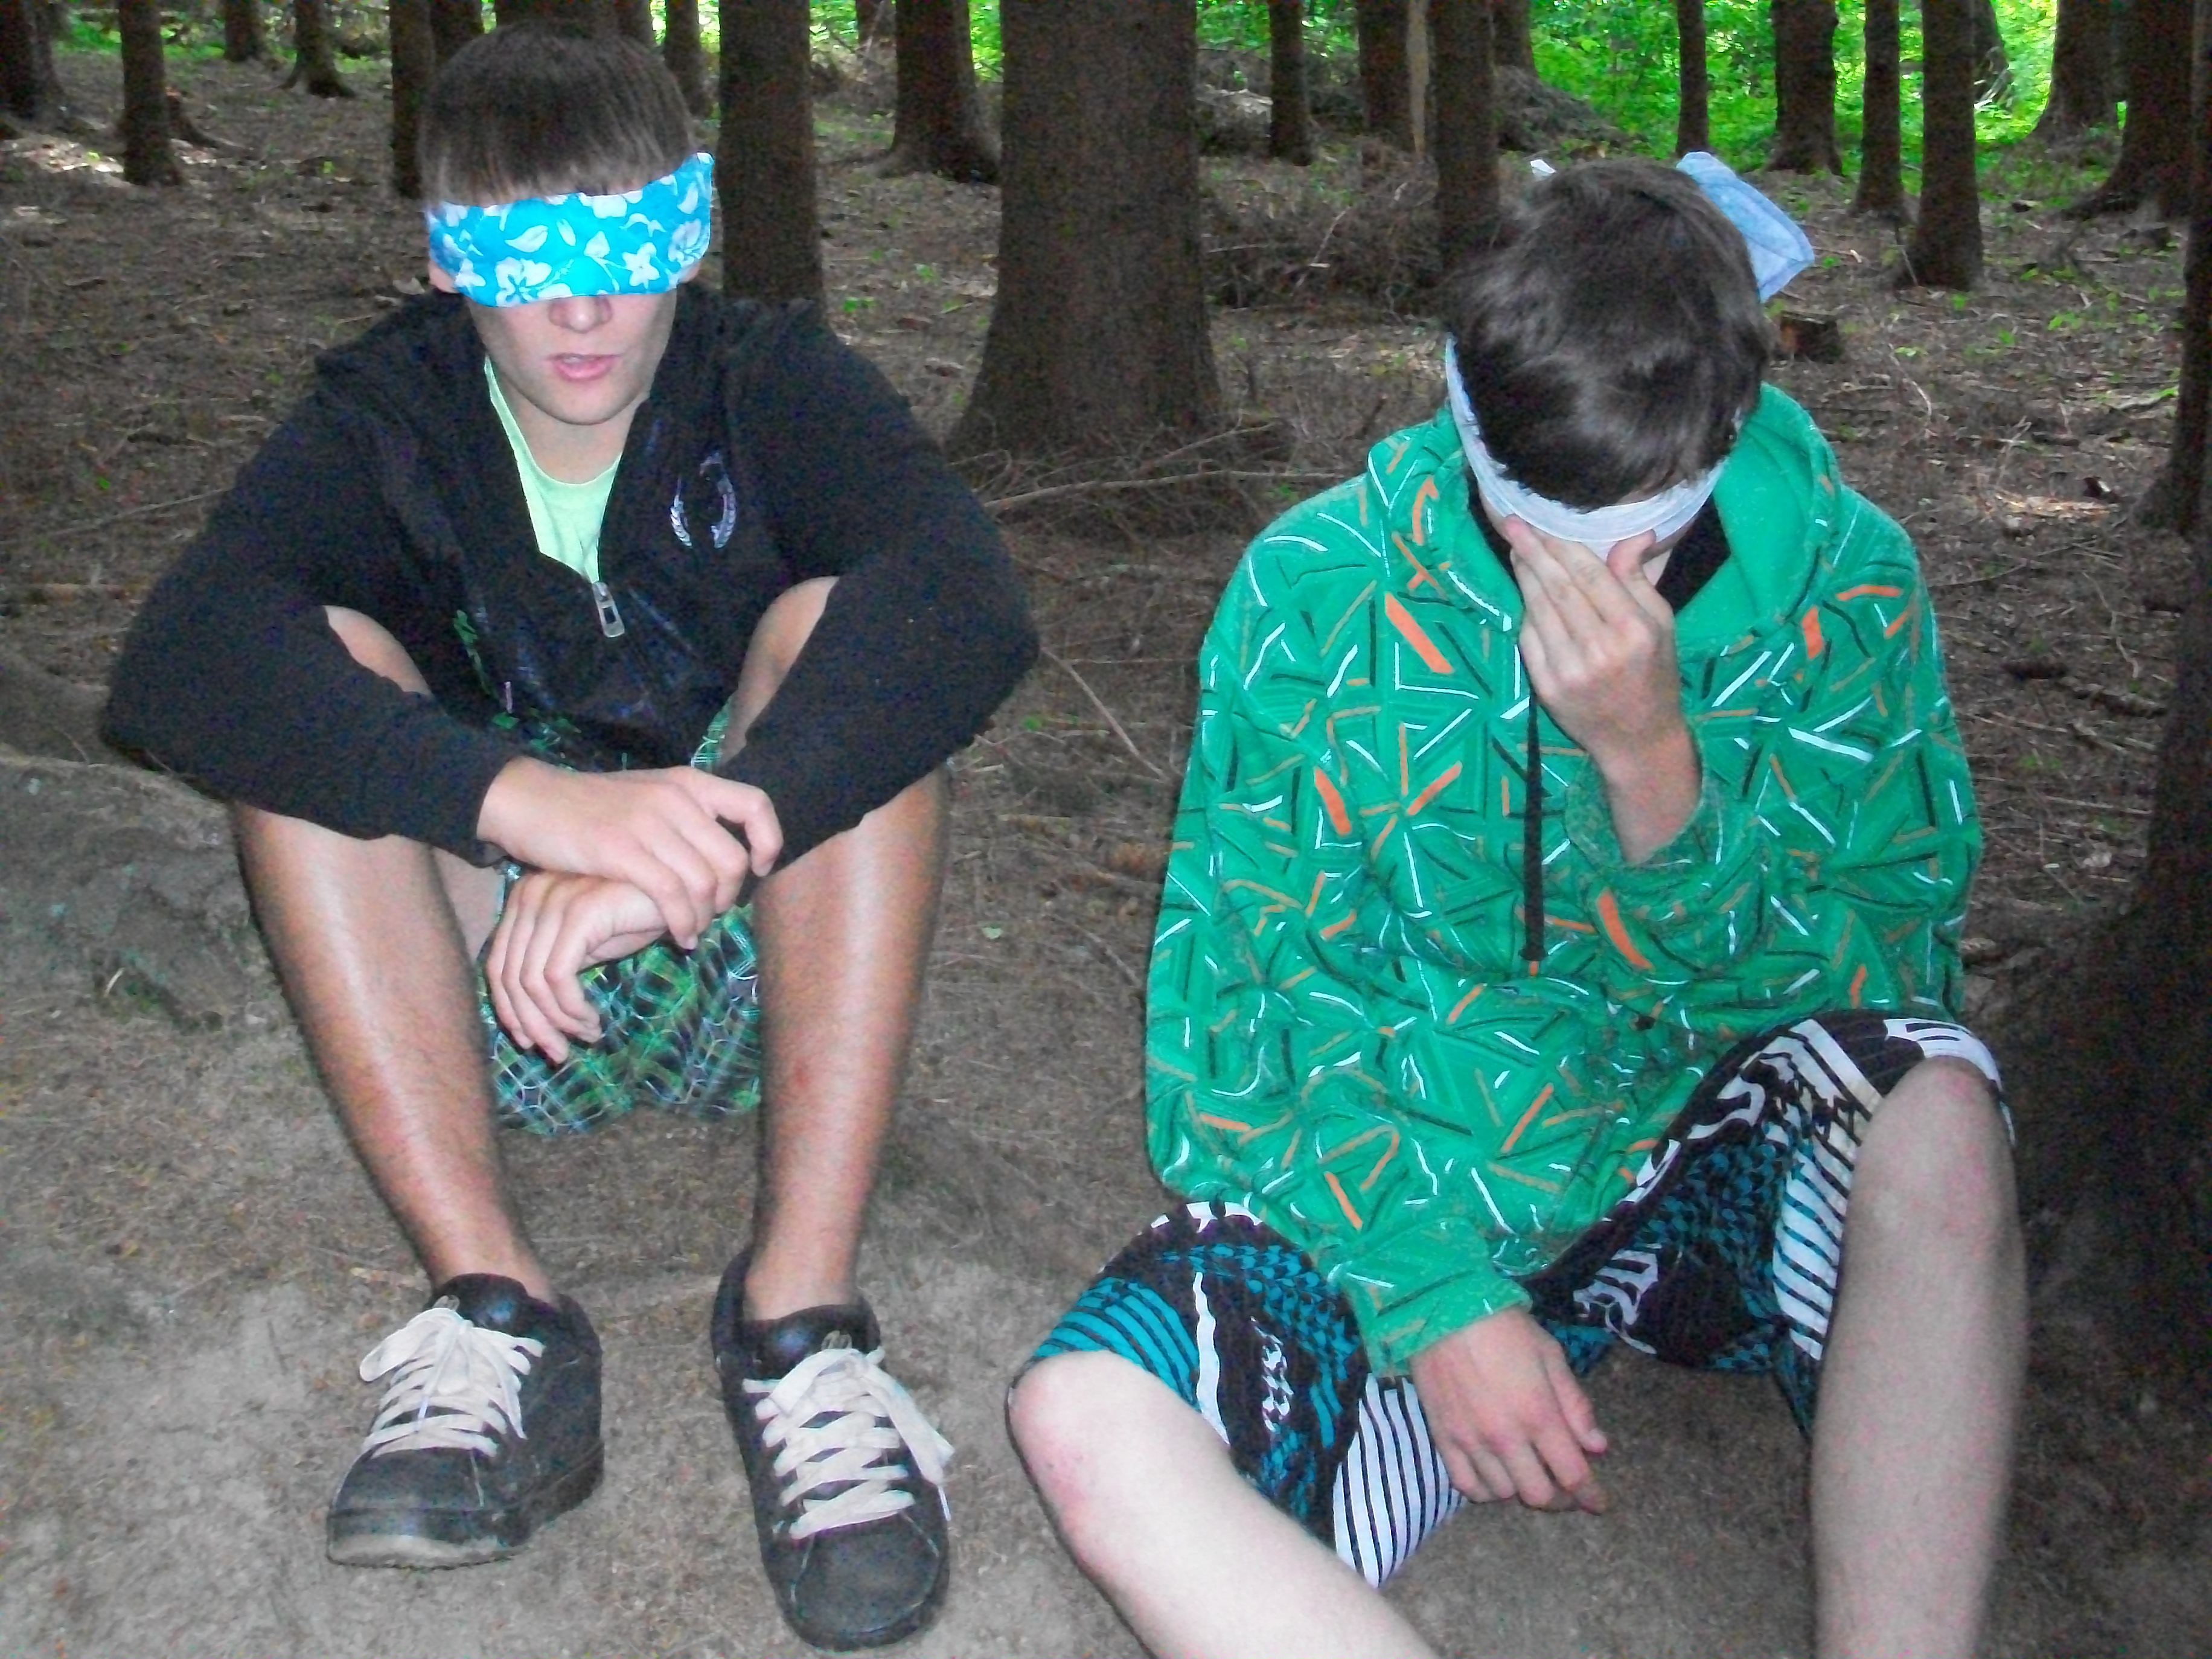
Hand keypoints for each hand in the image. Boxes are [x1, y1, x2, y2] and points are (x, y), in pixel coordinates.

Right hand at [477, 758, 781, 947]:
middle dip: (730, 896)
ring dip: (705, 917)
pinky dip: (683, 923)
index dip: (768, 840)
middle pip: (732, 859)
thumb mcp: (649, 795)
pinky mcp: (622, 851)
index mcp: (687, 782)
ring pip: (705, 883)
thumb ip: (686, 816)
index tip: (759, 867)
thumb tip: (728, 852)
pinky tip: (678, 936)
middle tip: (713, 913)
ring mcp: (648, 823)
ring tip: (693, 930)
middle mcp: (675, 798)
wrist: (530, 799)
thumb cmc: (592, 807)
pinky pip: (672, 896)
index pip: (755, 805)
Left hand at [484, 872, 667, 1062]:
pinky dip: (572, 1008)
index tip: (533, 1043)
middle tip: (558, 1054)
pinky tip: (593, 1022)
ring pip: (532, 981)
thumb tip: (529, 1022)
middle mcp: (531, 894)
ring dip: (557, 1021)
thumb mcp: (587, 946)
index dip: (511, 1012)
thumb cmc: (637, 917)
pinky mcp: (579, 911)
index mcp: (525, 900)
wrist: (683, 892)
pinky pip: (558, 975)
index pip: (498, 965)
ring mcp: (554, 899)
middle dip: (532, 1025)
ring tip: (586, 1036)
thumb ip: (554, 968)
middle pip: (510, 976)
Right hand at [1406, 1306, 1611, 1513]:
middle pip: (1538, 1495)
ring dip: (1522, 1489)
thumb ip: (1575, 1404)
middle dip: (1559, 1499)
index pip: (1573, 1475)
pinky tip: (1494, 1477)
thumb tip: (1597, 1446)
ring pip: (1503, 1493)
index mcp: (1539, 1414)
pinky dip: (1485, 1490)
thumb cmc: (1504, 1327)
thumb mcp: (1550, 1355)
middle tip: (1564, 1488)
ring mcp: (1471, 1440)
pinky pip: (1465, 1484)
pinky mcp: (1443, 1437)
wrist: (1442, 1309)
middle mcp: (1506, 1436)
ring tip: (1527, 1474)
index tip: (1599, 1503)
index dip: (1591, 1495)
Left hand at [1505, 519, 1699, 860]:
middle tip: (1513, 525)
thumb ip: (1639, 579)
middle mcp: (1599, 650)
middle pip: (1559, 589)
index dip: (1562, 546)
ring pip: (1539, 611)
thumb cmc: (1654, 674)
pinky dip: (1526, 612)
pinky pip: (1529, 639)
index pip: (1591, 576)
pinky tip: (1525, 591)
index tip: (1540, 522)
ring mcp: (1569, 670)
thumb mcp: (1662, 624)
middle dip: (1533, 553)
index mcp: (1633, 630)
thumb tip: (1632, 533)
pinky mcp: (1547, 687)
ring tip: (1516, 549)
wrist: (1638, 740)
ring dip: (1524, 577)